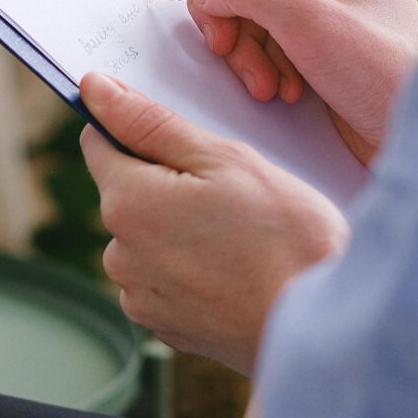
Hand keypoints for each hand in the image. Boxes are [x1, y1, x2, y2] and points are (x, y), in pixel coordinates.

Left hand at [79, 72, 346, 377]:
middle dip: (165, 183)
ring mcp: (140, 296)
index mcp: (127, 203)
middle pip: (126, 193)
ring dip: (178, 230)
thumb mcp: (224, 159)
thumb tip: (94, 89)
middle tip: (229, 192)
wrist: (323, 328)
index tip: (176, 138)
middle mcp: (119, 253)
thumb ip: (150, 122)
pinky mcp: (164, 327)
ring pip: (146, 239)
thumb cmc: (284, 237)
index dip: (135, 130)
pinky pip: (164, 280)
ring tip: (237, 238)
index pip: (100, 143)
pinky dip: (190, 270)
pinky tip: (234, 271)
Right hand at [188, 0, 417, 163]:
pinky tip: (278, 85)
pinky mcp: (303, 28)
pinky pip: (251, 27)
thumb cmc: (389, 74)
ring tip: (264, 78)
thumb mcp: (308, 20)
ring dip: (241, 41)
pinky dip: (254, 59)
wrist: (411, 134)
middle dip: (229, 3)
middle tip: (226, 40)